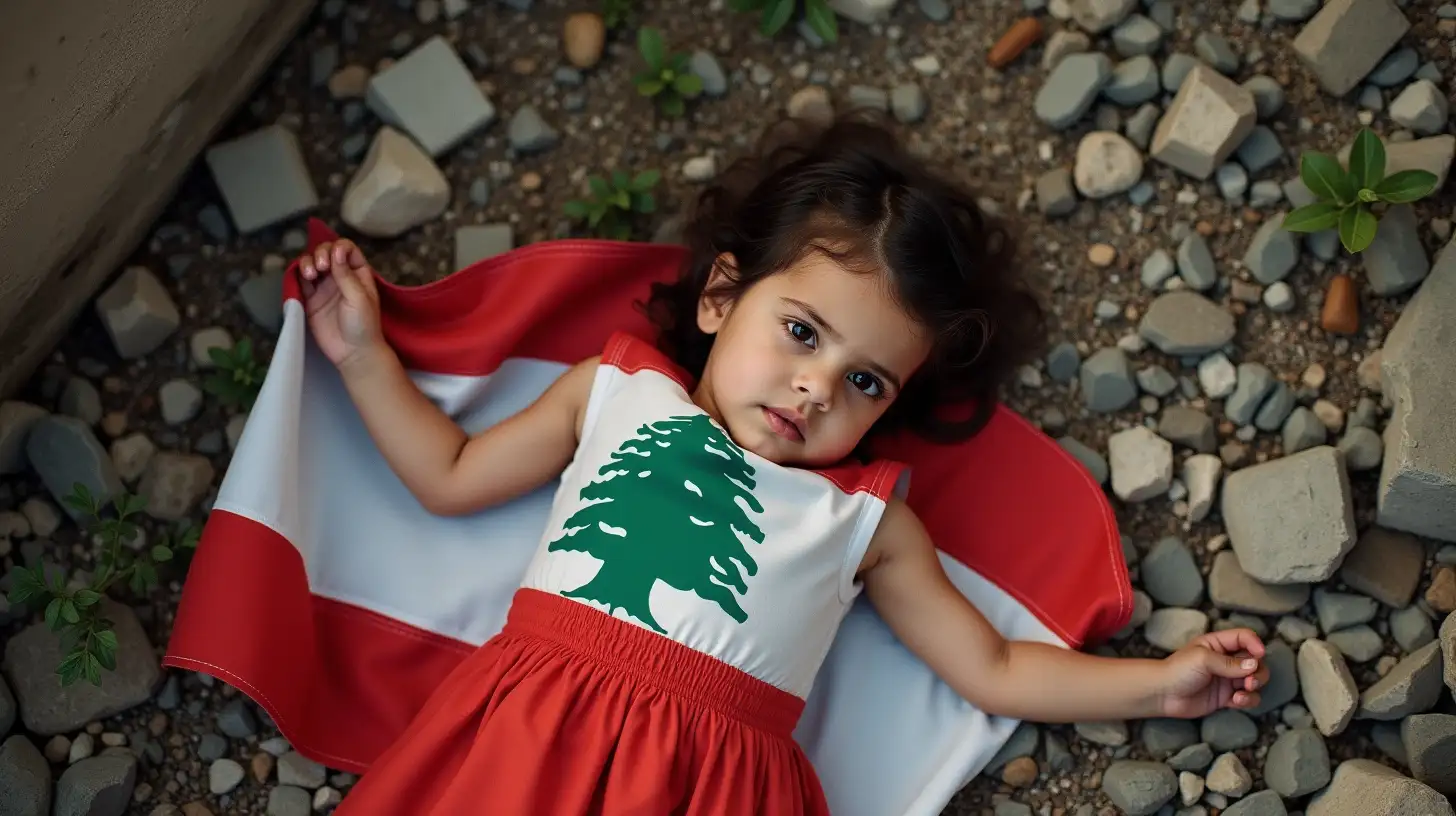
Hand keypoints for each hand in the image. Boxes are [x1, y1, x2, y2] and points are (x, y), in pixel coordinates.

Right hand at [298, 239, 384, 369]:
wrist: (353, 353)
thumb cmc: (363, 325)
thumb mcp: (359, 298)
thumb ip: (346, 274)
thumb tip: (336, 250)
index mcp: (358, 273)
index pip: (346, 249)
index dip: (338, 247)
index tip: (334, 258)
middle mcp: (340, 276)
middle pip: (326, 252)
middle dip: (320, 253)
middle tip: (321, 268)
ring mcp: (324, 287)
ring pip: (311, 264)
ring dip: (307, 262)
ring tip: (310, 274)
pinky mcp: (311, 299)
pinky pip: (300, 281)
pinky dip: (298, 275)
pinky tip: (302, 278)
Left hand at [1156, 629, 1268, 718]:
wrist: (1163, 695)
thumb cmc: (1178, 670)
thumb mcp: (1203, 659)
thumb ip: (1229, 663)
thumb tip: (1255, 665)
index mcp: (1218, 644)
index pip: (1244, 638)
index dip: (1255, 643)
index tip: (1260, 654)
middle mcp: (1226, 660)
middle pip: (1255, 661)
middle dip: (1258, 670)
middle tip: (1250, 681)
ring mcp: (1227, 679)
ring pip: (1254, 680)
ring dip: (1255, 685)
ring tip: (1244, 690)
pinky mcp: (1226, 697)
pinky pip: (1247, 697)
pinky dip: (1247, 699)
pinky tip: (1236, 701)